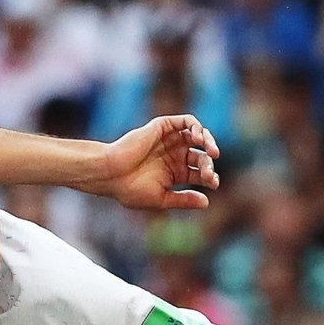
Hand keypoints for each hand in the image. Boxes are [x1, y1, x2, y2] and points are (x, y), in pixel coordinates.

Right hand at [93, 115, 220, 210]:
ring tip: (212, 153)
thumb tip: (207, 203)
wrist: (111, 174)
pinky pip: (186, 122)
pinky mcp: (163, 127)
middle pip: (201, 156)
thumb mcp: (162, 199)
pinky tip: (198, 139)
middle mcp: (174, 155)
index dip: (210, 177)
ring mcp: (169, 141)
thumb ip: (184, 199)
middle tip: (208, 174)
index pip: (200, 173)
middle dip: (208, 165)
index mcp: (175, 173)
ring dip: (208, 142)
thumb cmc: (131, 190)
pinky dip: (196, 127)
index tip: (213, 183)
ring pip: (197, 136)